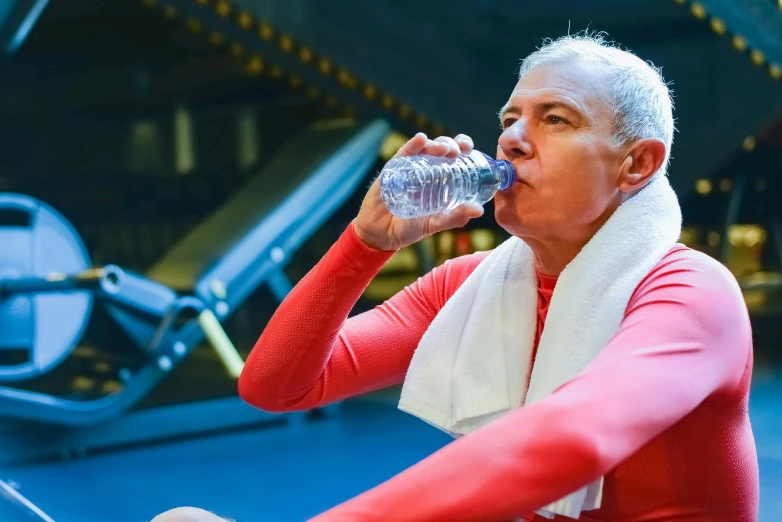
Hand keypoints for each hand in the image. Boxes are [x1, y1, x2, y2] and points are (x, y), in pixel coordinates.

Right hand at [353, 133, 483, 250]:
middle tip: (458, 151)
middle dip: (453, 144)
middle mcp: (427, 169)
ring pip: (426, 147)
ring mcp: (410, 166)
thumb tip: (479, 211)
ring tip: (444, 150)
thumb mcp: (435, 223)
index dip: (464, 148)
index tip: (470, 150)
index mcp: (441, 178)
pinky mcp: (393, 168)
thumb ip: (456, 217)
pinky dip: (414, 144)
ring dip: (437, 144)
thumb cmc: (409, 228)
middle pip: (442, 148)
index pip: (455, 157)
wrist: (381, 234)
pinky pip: (404, 152)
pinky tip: (421, 140)